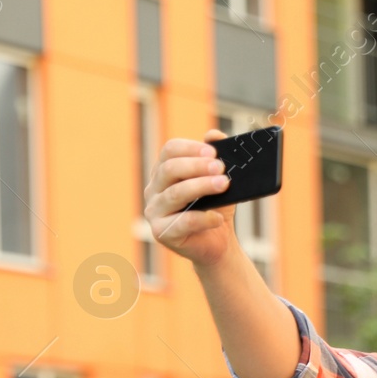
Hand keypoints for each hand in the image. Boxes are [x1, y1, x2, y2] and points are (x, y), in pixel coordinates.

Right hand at [144, 130, 237, 267]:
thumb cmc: (215, 207)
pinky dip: (203, 218)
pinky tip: (218, 218)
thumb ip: (215, 157)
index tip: (213, 152)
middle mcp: (153, 189)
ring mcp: (154, 212)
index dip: (191, 148)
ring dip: (201, 187)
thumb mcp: (218, 179)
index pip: (169, 151)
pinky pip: (182, 222)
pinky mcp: (161, 233)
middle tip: (220, 168)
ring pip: (175, 194)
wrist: (218, 242)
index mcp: (163, 172)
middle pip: (169, 169)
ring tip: (223, 185)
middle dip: (196, 166)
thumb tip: (214, 135)